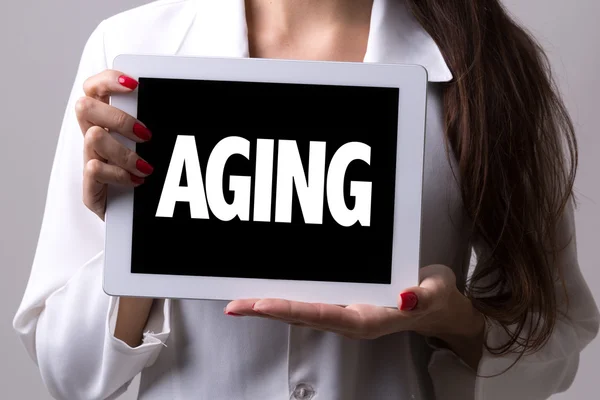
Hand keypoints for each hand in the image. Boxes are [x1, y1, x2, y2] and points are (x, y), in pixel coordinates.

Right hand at [76, 70, 153, 219]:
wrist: (141, 216)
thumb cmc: (149, 174)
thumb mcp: (154, 146)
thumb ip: (154, 124)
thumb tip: (179, 103)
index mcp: (107, 122)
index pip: (93, 88)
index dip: (108, 80)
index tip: (134, 84)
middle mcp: (93, 137)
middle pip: (84, 106)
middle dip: (119, 118)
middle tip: (145, 135)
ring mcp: (89, 161)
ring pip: (93, 137)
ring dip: (125, 151)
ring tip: (146, 167)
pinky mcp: (89, 188)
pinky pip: (94, 168)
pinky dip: (120, 174)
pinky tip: (137, 181)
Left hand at [225, 265, 483, 341]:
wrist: (439, 307)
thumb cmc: (435, 297)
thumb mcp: (437, 291)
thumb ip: (422, 296)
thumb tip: (406, 297)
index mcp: (369, 318)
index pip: (323, 313)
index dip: (291, 309)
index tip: (262, 304)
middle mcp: (351, 318)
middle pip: (302, 314)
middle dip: (267, 309)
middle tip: (234, 303)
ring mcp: (345, 312)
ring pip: (301, 310)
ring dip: (270, 304)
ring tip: (240, 299)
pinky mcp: (344, 303)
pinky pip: (310, 301)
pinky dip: (286, 297)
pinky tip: (271, 290)